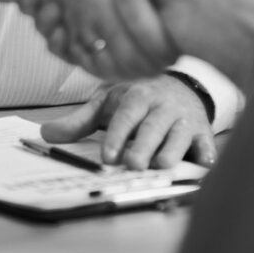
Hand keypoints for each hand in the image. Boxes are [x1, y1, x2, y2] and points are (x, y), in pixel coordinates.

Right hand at [0, 0, 173, 79]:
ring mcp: (109, 35)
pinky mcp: (114, 58)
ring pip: (61, 38)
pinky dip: (62, 49)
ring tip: (44, 12)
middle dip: (35, 7)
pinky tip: (57, 34)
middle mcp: (104, 10)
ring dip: (45, 26)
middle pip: (54, 15)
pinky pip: (78, 59)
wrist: (198, 6)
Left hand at [40, 75, 216, 169]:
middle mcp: (163, 107)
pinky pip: (208, 143)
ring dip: (173, 150)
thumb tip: (45, 135)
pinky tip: (205, 164)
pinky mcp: (204, 132)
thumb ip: (78, 121)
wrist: (180, 87)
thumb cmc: (137, 100)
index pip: (127, 114)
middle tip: (133, 165)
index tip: (109, 156)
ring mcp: (185, 120)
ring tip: (162, 166)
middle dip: (144, 145)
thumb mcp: (106, 104)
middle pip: (154, 127)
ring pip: (181, 135)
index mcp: (138, 96)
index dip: (118, 134)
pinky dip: (208, 153)